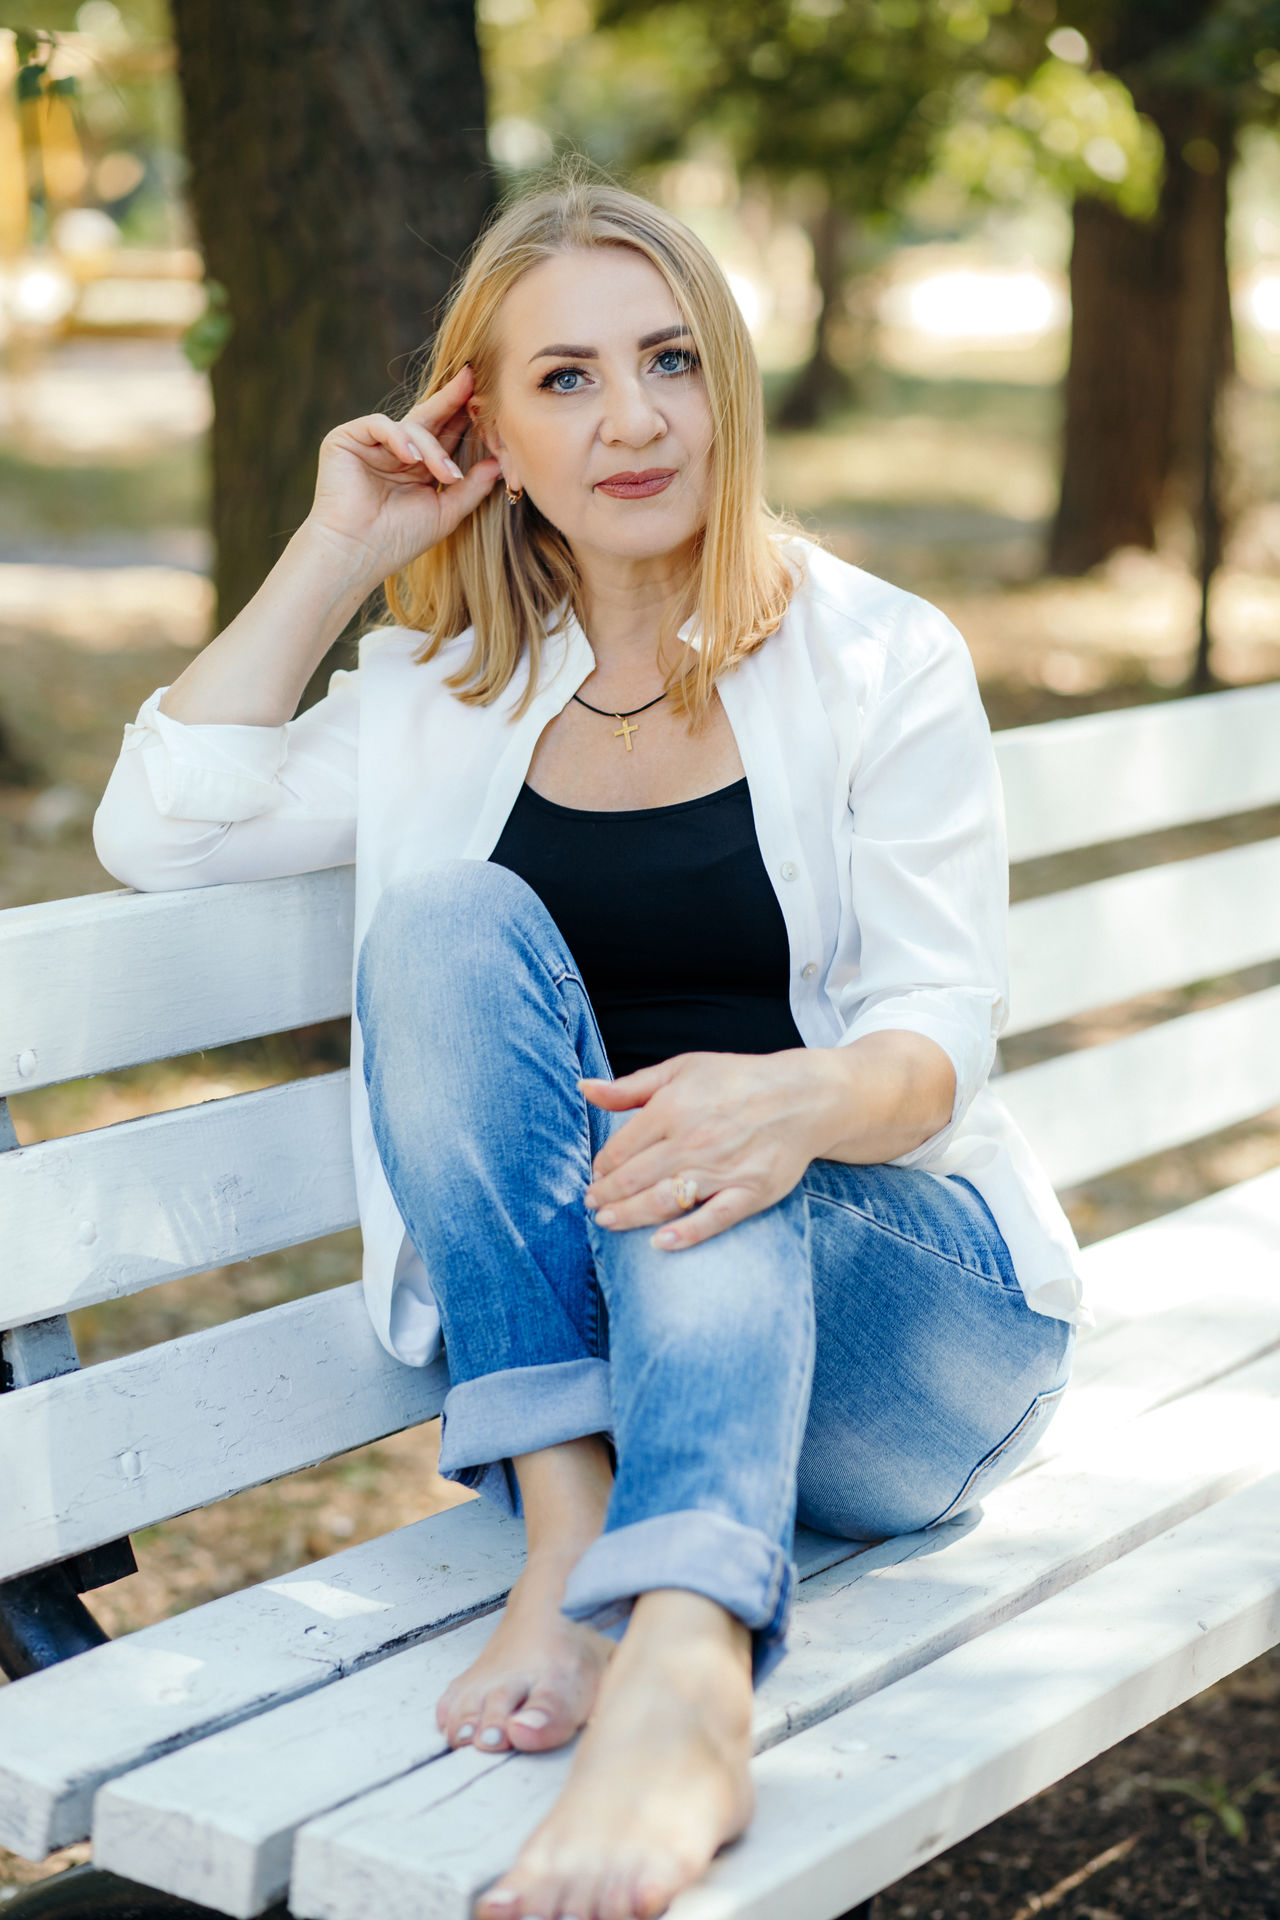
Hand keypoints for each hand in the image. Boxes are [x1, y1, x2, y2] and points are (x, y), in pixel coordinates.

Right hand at [303, 364, 501, 587]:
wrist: (356, 554)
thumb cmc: (398, 540)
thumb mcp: (445, 512)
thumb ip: (472, 488)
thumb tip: (500, 464)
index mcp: (417, 466)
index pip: (444, 434)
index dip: (465, 417)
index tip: (490, 400)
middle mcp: (394, 450)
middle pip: (429, 418)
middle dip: (452, 402)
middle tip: (473, 383)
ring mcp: (370, 443)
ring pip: (411, 426)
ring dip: (433, 449)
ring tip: (445, 475)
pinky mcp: (346, 439)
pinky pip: (380, 425)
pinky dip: (398, 438)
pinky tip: (411, 459)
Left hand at [579, 1050, 827, 1250]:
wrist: (803, 1097)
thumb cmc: (738, 1080)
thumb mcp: (681, 1069)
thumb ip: (631, 1086)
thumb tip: (585, 1088)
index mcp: (673, 1107)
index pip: (621, 1148)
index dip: (603, 1165)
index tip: (598, 1173)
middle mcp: (693, 1140)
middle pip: (634, 1178)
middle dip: (607, 1195)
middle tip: (593, 1204)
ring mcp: (722, 1169)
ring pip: (664, 1201)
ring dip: (629, 1215)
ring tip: (608, 1222)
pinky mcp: (750, 1192)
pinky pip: (713, 1219)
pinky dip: (686, 1234)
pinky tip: (660, 1243)